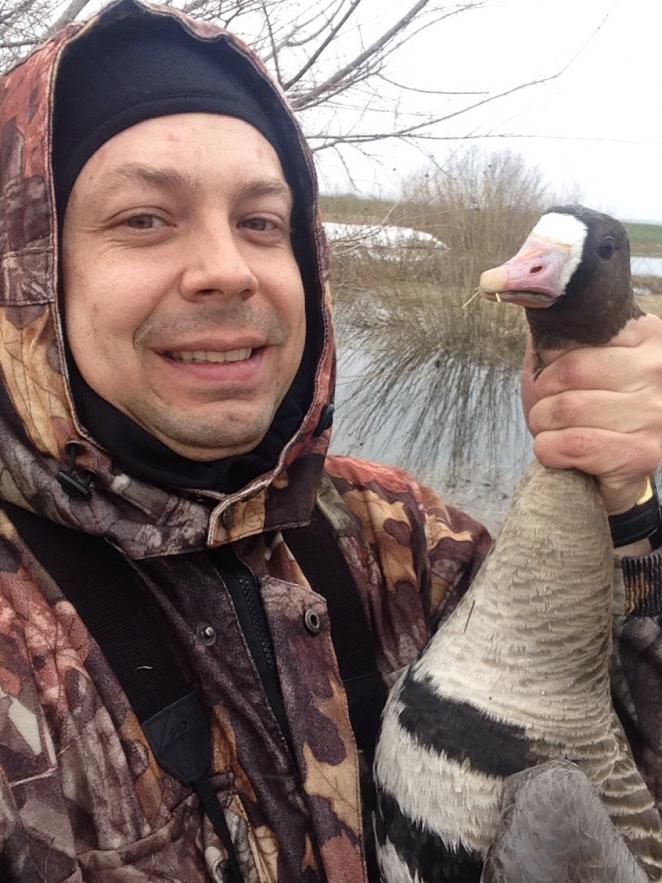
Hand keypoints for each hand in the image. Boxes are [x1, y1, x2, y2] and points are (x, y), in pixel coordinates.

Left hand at [522, 313, 661, 514]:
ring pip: (565, 410)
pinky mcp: (643, 453)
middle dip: (540, 397)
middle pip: (568, 373)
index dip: (549, 363)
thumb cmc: (587, 410)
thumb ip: (555, 330)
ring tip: (553, 431)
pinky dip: (549, 450)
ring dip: (542, 425)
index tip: (550, 376)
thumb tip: (515, 286)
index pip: (576, 335)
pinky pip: (572, 444)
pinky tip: (558, 452)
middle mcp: (658, 369)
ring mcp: (655, 413)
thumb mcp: (570, 361)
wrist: (610, 470)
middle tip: (546, 411)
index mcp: (645, 335)